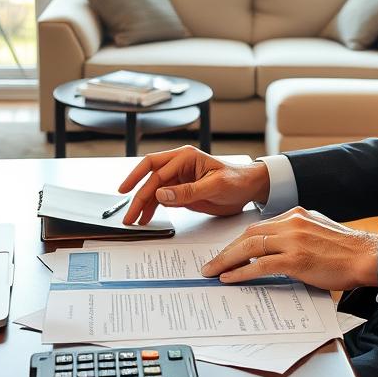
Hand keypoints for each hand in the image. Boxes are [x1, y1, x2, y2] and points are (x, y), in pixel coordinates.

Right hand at [118, 146, 269, 224]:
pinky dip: (152, 207)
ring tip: (133, 220)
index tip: (130, 196)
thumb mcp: (215, 186)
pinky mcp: (181, 190)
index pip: (157, 170)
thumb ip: (188, 191)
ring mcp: (179, 178)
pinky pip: (161, 198)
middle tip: (128, 214)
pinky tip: (146, 217)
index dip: (141, 183)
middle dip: (137, 195)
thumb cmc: (237, 180)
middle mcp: (179, 165)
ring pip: (153, 189)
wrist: (249, 189)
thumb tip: (161, 193)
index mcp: (186, 157)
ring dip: (142, 203)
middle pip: (150, 177)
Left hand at [201, 207, 377, 291]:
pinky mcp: (296, 259)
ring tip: (213, 272)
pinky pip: (260, 265)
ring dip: (227, 260)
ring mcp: (293, 240)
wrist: (366, 256)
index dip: (239, 240)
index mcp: (296, 214)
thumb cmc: (345, 249)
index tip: (227, 251)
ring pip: (250, 247)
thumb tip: (276, 248)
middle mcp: (291, 223)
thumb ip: (296, 234)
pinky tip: (229, 278)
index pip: (258, 226)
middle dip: (226, 250)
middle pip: (249, 234)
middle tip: (211, 263)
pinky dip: (241, 271)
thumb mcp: (317, 230)